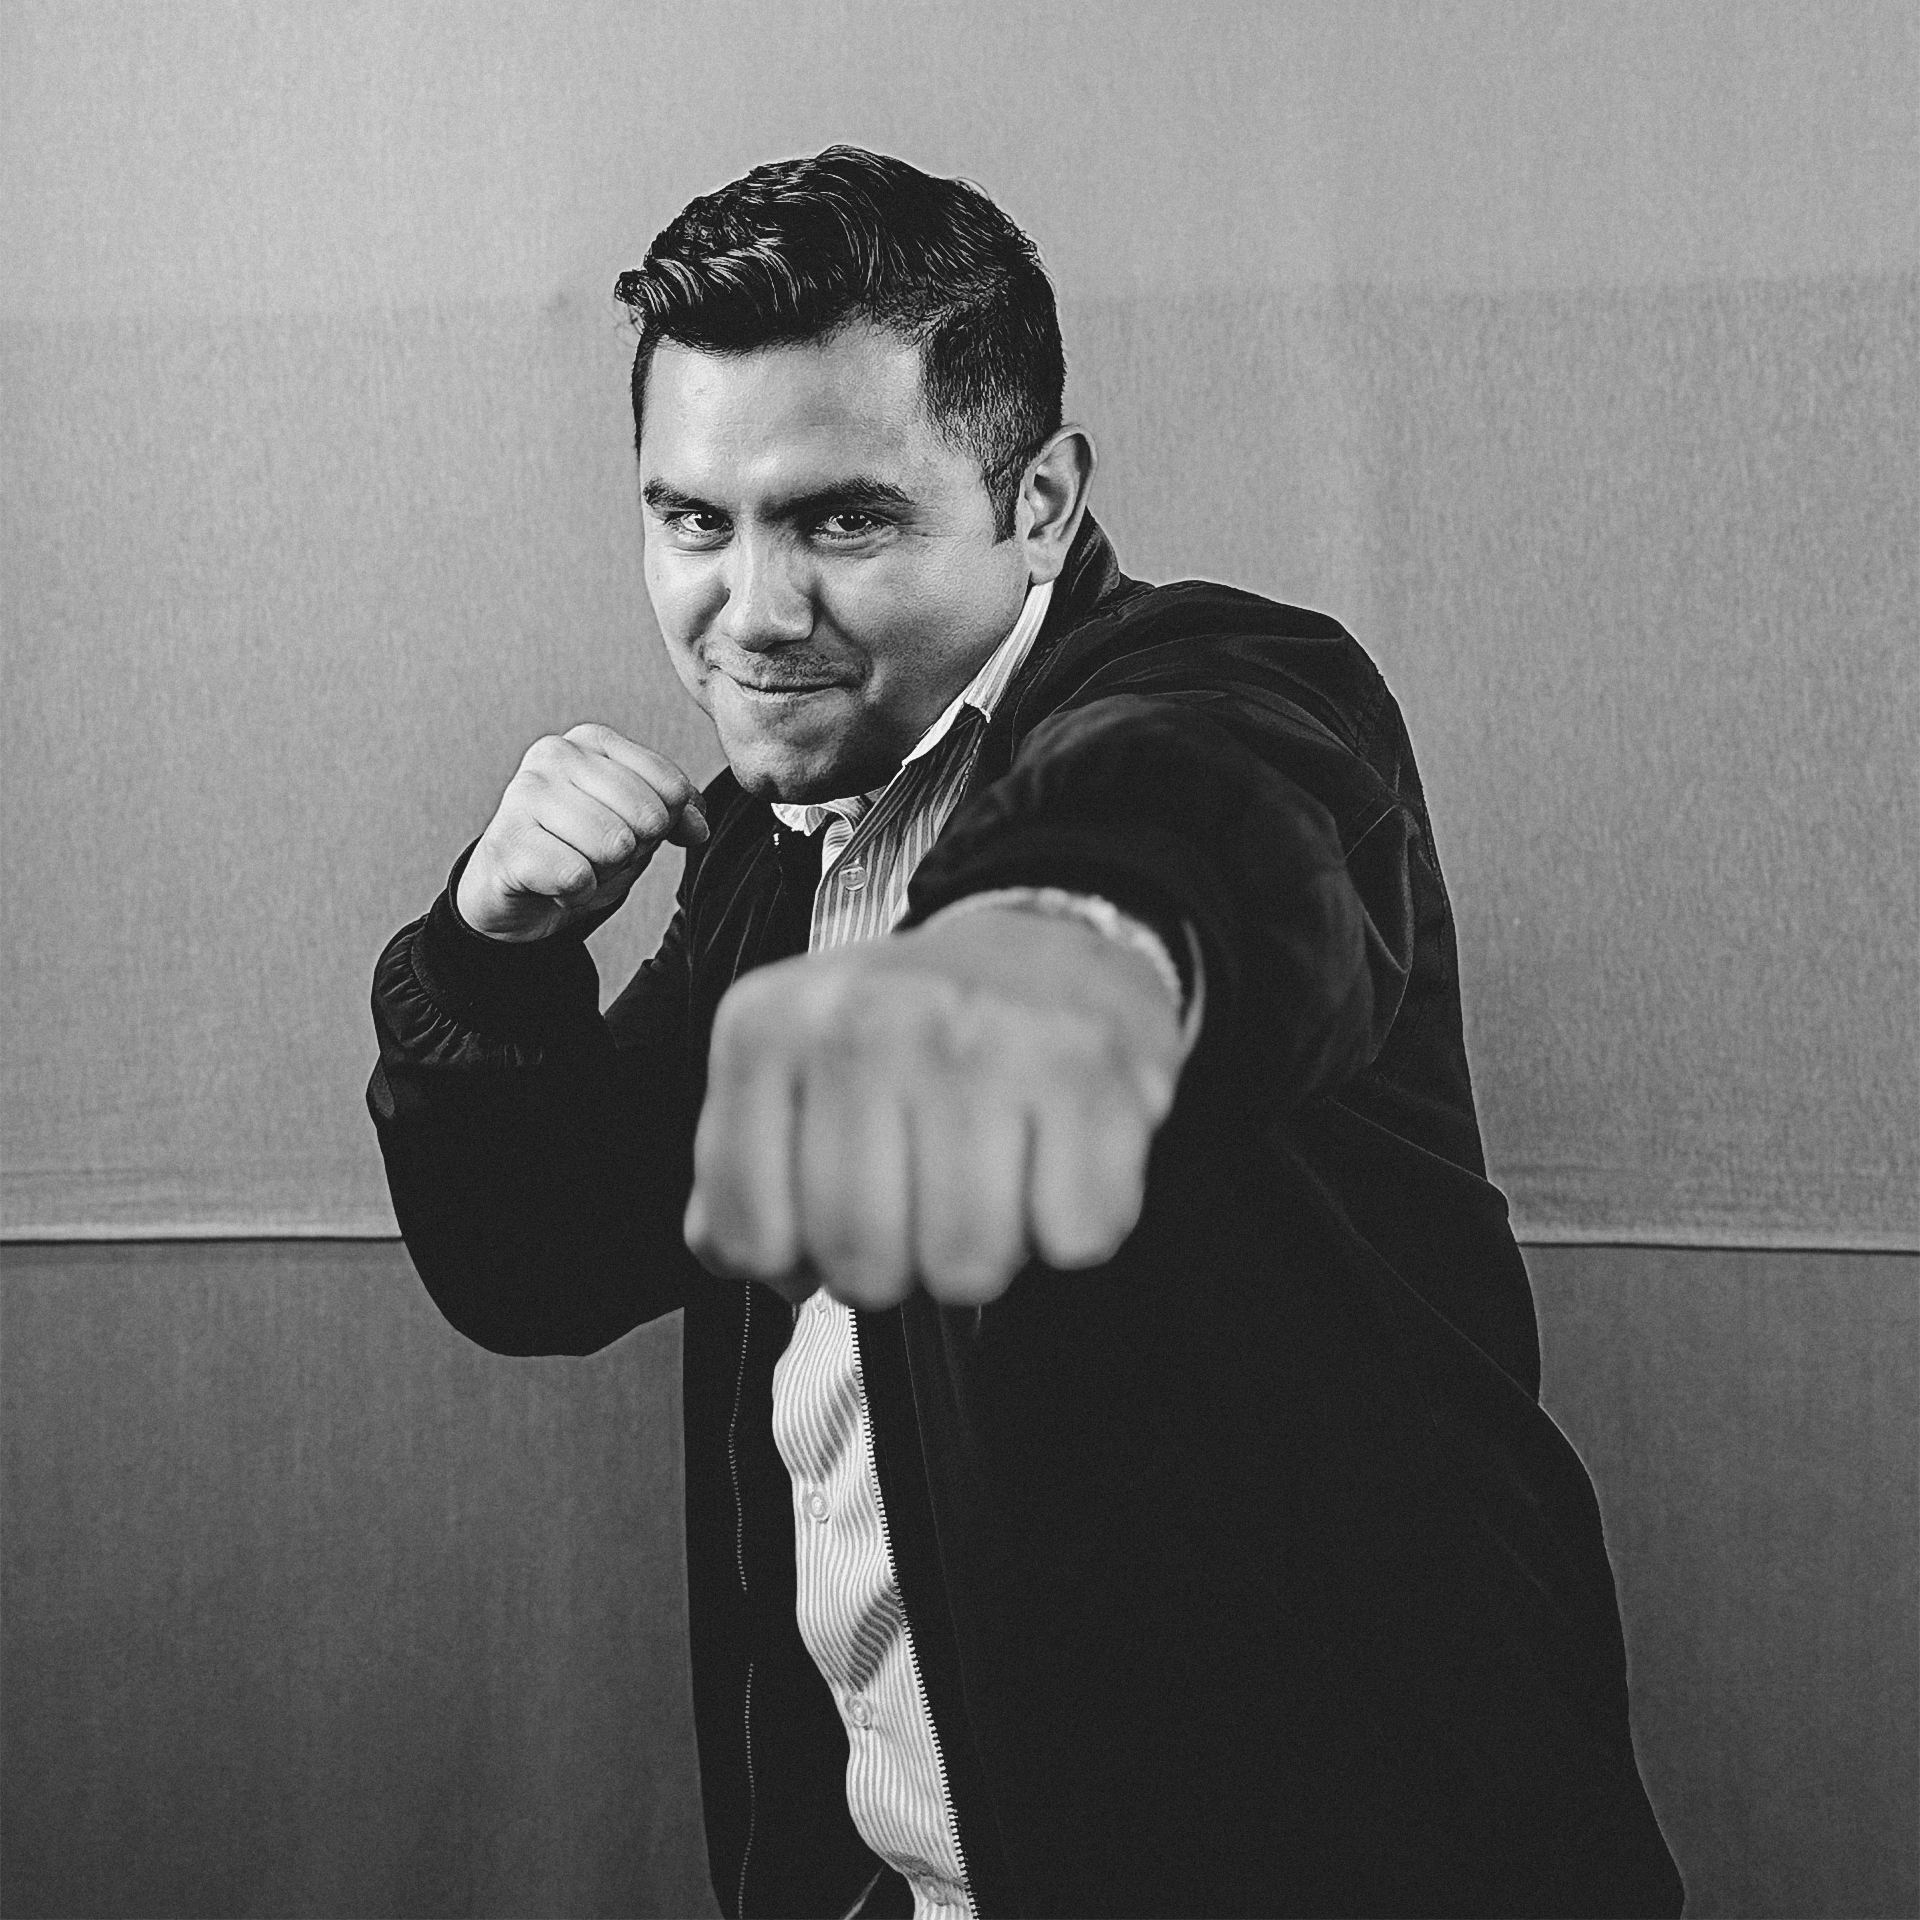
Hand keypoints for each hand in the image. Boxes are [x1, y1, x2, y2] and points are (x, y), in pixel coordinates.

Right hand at [456, 725, 707, 941]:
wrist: (513, 892)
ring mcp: (525, 793)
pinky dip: (576, 893)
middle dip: (632, 851)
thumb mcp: (636, 826)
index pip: (671, 787)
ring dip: (603, 873)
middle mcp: (555, 754)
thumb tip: (698, 826)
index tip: (628, 830)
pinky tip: (553, 883)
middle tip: (595, 853)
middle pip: (647, 818)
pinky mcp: (507, 839)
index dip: (662, 826)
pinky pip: (578, 876)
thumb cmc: (575, 849)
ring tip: (573, 864)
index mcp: (592, 741)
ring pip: (615, 846)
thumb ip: (675, 814)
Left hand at [683, 907, 1183, 1309]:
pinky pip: (1073, 1238)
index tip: (832, 1219)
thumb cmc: (917, 1027)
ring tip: (988, 1182)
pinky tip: (1051, 1162)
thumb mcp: (793, 1068)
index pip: (750, 1238)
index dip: (799, 1261)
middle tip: (922, 1202)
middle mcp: (870, 1023)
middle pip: (863, 1263)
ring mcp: (980, 1043)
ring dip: (986, 1254)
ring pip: (966, 1266)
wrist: (1046, 943)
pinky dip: (1070, 1226)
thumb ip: (743, 1170)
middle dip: (900, 1267)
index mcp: (772, 1027)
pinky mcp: (1086, 1069)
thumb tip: (757, 1266)